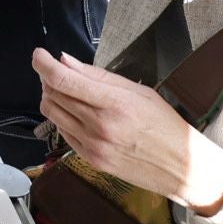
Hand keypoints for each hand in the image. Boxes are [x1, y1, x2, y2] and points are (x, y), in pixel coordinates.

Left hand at [34, 49, 222, 208]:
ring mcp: (93, 146)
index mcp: (114, 104)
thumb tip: (65, 61)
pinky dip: (62, 117)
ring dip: (51, 97)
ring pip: (52, 113)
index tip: (39, 54)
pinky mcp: (90, 160)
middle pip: (52, 95)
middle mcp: (100, 126)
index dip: (43, 64)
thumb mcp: (139, 92)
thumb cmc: (166, 126)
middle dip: (48, 79)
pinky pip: (62, 131)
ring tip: (66, 91)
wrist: (183, 169)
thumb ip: (98, 76)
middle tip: (56, 72)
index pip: (63, 80)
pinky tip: (76, 112)